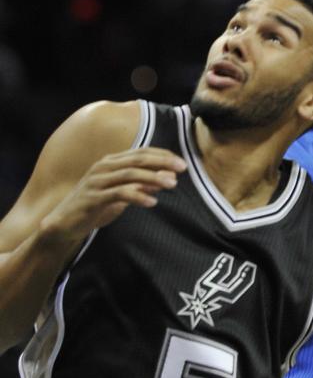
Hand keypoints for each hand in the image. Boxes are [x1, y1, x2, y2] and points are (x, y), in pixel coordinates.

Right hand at [40, 147, 186, 248]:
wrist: (63, 224)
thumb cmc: (93, 208)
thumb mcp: (120, 197)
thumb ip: (139, 187)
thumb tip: (163, 182)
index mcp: (111, 162)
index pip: (141, 153)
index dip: (162, 155)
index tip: (181, 162)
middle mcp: (104, 166)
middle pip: (139, 159)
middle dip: (163, 162)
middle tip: (182, 168)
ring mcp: (98, 180)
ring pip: (131, 174)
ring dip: (154, 178)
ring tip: (172, 184)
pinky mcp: (93, 197)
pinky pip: (119, 193)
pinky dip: (138, 196)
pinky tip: (152, 202)